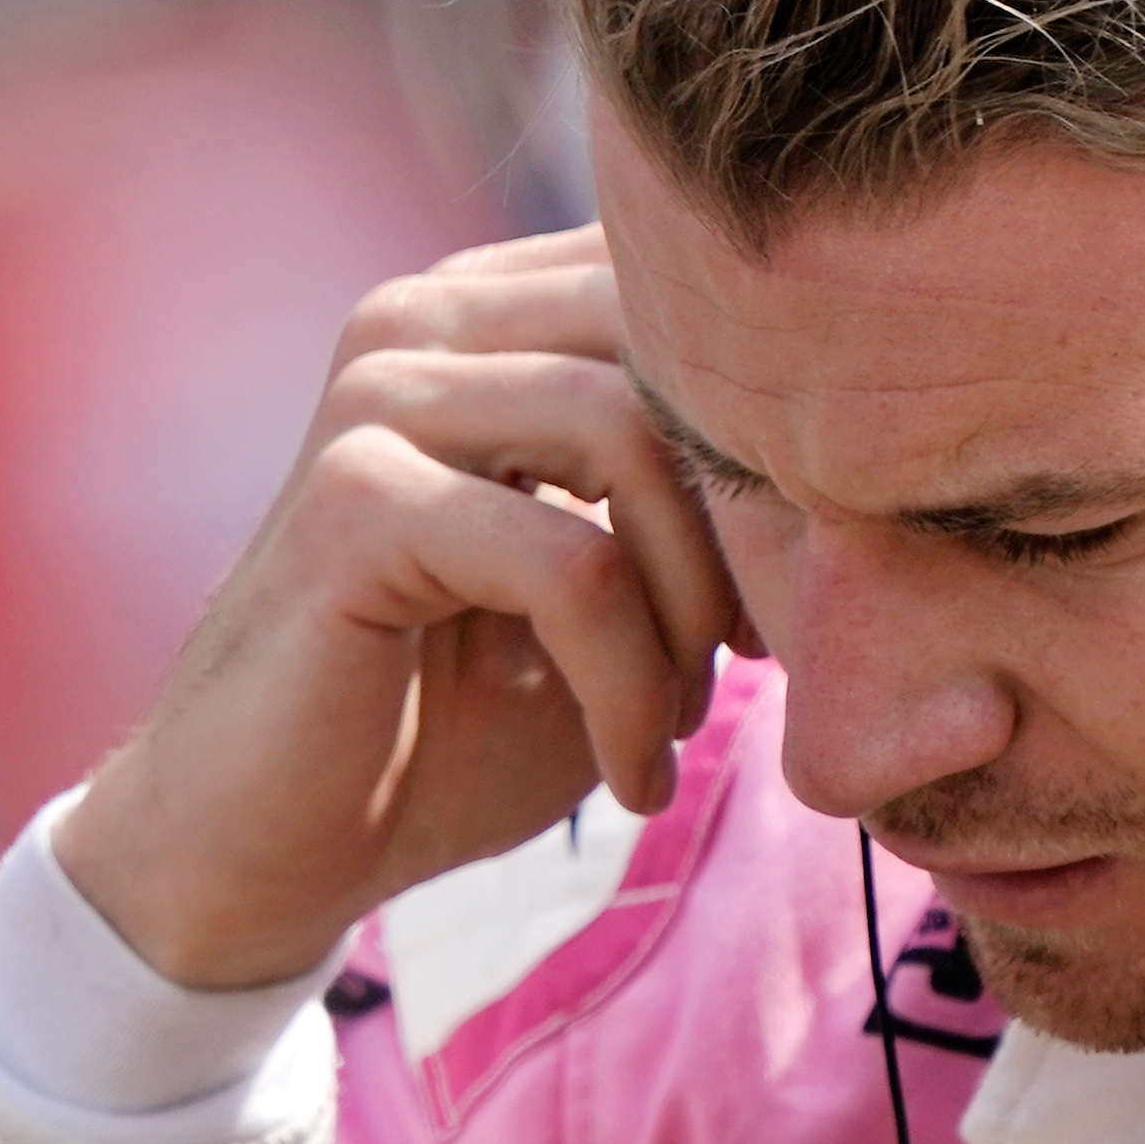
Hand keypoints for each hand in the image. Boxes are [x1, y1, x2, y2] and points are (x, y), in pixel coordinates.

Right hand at [57, 230, 748, 991]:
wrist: (266, 847)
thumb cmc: (449, 727)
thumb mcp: (612, 605)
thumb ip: (704, 518)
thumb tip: (878, 491)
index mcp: (494, 311)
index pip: (696, 296)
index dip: (785, 444)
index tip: (808, 602)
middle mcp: (427, 318)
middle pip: (678, 344)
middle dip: (754, 516)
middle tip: (767, 663)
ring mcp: (378, 391)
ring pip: (632, 437)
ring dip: (695, 609)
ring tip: (682, 725)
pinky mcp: (353, 497)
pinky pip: (569, 564)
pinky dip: (628, 685)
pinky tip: (630, 772)